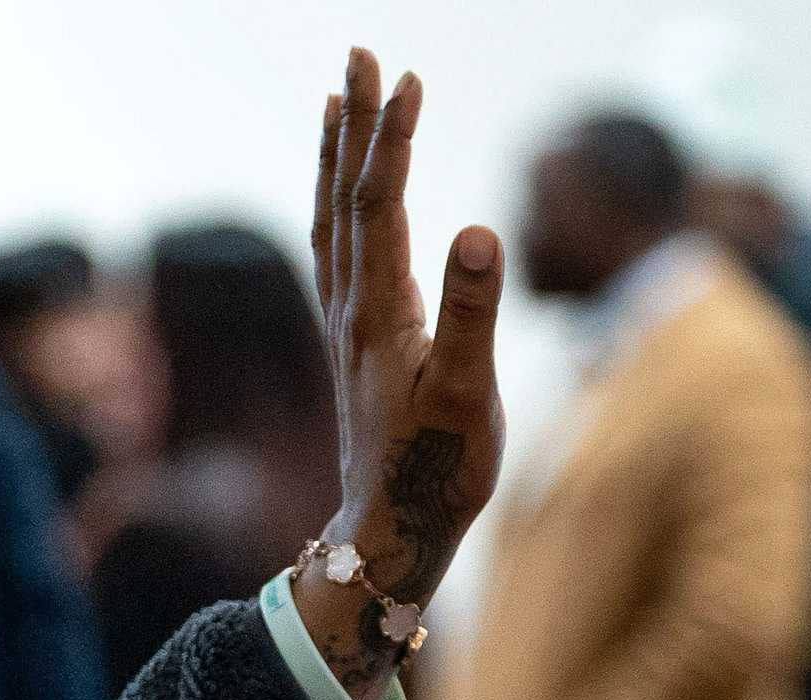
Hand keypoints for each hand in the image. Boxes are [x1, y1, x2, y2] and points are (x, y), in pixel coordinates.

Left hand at [296, 49, 506, 699]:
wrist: (389, 533)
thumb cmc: (437, 471)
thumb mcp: (469, 395)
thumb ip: (475, 314)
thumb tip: (479, 232)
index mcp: (380, 314)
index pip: (378, 204)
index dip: (389, 137)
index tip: (402, 76)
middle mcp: (350, 311)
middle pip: (345, 197)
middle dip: (354, 123)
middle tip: (360, 55)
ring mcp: (345, 327)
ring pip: (331, 222)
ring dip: (336, 158)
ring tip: (336, 102)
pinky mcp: (352, 344)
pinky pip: (334, 254)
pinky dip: (336, 207)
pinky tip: (342, 195)